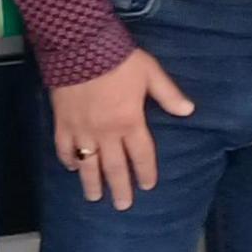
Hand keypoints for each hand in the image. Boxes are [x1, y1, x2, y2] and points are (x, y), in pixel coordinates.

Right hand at [49, 49, 191, 210]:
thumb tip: (188, 111)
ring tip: (94, 198)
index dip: (146, 172)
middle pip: (115, 167)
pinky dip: (68, 159)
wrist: (79, 46)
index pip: (141, 155)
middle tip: (122, 205)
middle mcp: (107, 133)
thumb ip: (168, 94)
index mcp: (130, 122)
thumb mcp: (149, 73)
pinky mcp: (63, 123)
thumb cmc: (118, 59)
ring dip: (92, 183)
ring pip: (88, 164)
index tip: (148, 186)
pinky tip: (71, 167)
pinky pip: (64, 148)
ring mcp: (83, 130)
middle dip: (120, 188)